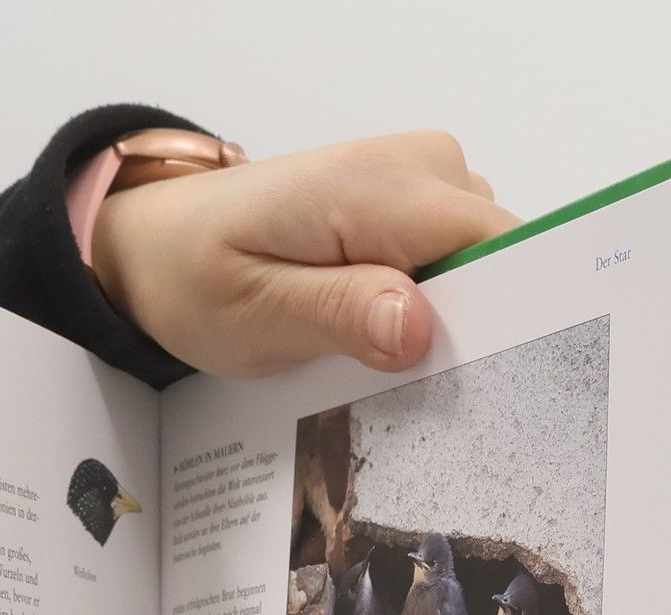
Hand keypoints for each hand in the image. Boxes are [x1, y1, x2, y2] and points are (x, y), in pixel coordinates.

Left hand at [90, 131, 517, 378]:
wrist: (164, 240)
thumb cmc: (198, 275)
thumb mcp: (253, 314)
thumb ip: (338, 314)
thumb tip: (416, 325)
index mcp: (373, 187)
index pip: (491, 244)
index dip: (505, 315)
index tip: (487, 382)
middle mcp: (415, 166)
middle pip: (496, 258)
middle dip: (472, 329)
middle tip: (418, 392)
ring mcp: (421, 179)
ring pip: (481, 265)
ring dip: (449, 323)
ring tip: (386, 367)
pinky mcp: (416, 204)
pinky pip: (456, 259)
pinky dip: (432, 306)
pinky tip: (387, 342)